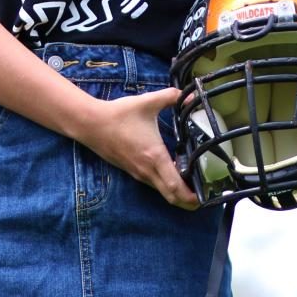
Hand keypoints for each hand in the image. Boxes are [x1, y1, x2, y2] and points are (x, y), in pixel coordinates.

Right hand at [74, 88, 198, 209]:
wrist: (92, 124)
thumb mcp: (148, 102)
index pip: (175, 186)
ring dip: (178, 194)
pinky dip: (167, 186)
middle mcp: (147, 170)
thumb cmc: (119, 115)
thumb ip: (172, 96)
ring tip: (194, 187)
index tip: (205, 197)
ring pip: (162, 192)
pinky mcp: (133, 171)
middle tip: (205, 198)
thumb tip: (189, 95)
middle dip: (188, 201)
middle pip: (171, 196)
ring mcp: (139, 173)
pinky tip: (175, 176)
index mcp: (154, 156)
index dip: (190, 196)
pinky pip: (154, 184)